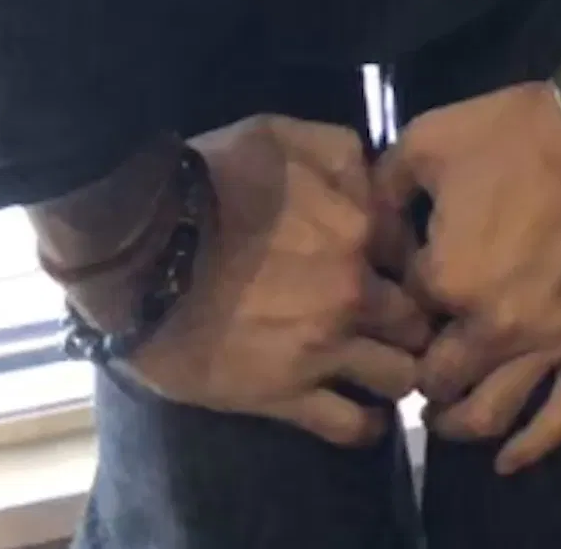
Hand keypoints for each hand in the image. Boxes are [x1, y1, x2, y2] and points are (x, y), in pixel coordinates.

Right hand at [115, 116, 431, 443]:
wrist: (139, 248)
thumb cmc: (207, 181)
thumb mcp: (280, 136)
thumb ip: (341, 152)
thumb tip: (375, 178)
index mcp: (360, 226)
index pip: (420, 255)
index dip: (415, 264)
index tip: (401, 273)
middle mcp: (356, 290)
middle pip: (421, 320)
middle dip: (419, 324)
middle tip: (400, 328)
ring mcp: (324, 347)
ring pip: (401, 376)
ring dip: (399, 374)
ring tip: (384, 372)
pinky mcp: (284, 394)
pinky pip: (351, 425)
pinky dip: (366, 425)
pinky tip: (365, 417)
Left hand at [377, 60, 560, 472]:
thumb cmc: (517, 132)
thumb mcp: (429, 140)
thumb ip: (383, 187)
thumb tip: (368, 228)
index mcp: (444, 279)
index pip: (403, 317)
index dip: (398, 308)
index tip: (403, 300)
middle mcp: (490, 326)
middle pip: (439, 378)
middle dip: (421, 376)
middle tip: (419, 367)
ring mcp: (546, 343)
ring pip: (492, 412)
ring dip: (461, 424)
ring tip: (448, 418)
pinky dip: (533, 446)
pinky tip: (508, 461)